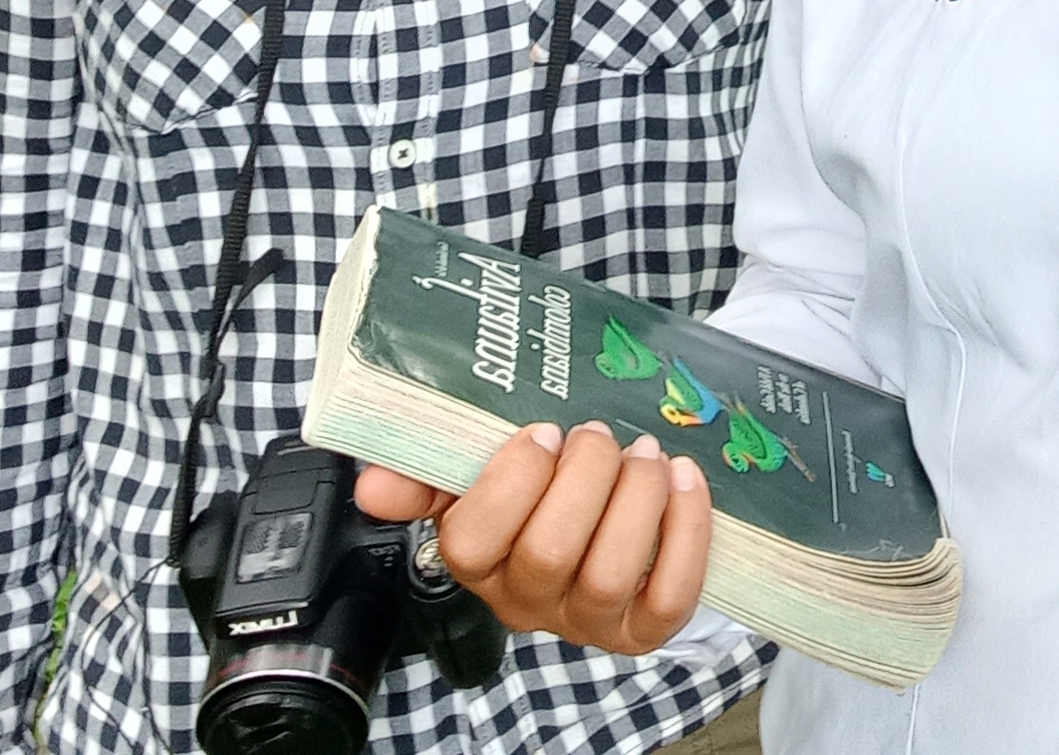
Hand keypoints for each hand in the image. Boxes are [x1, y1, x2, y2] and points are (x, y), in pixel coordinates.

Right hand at [357, 426, 715, 655]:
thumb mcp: (480, 468)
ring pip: (609, 574)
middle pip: (549, 552)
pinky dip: (685, 532)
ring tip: (646, 455)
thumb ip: (424, 471)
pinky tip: (685, 480)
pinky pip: (670, 595)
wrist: (609, 507)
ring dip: (636, 498)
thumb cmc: (540, 484)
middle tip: (598, 435)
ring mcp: (587, 621)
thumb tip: (373, 485)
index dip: (513, 480)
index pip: (471, 541)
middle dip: (584, 477)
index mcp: (478, 560)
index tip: (544, 431)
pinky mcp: (645, 628)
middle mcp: (527, 601)